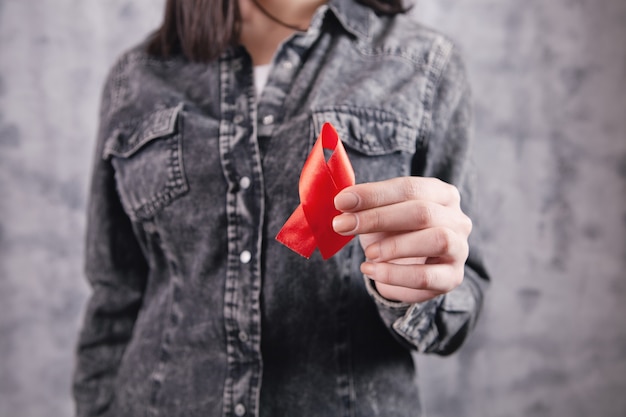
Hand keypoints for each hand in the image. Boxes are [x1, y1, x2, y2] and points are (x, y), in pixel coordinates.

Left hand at [332, 177, 471, 303]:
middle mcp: (457, 218)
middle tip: (342, 225)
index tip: (341, 201)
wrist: (406, 269)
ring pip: (436, 240)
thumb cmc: (392, 233)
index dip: (374, 194)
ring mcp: (460, 248)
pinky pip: (426, 277)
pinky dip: (393, 274)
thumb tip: (343, 199)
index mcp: (441, 193)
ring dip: (394, 246)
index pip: (409, 188)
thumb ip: (365, 204)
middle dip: (378, 218)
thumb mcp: (379, 214)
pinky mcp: (452, 278)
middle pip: (422, 212)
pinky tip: (370, 270)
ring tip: (367, 253)